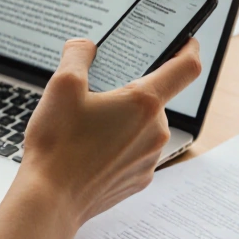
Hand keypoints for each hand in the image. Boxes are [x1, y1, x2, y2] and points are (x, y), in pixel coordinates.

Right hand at [0, 38, 201, 238]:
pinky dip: (118, 144)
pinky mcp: (138, 179)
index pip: (185, 67)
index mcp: (142, 103)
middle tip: (98, 93)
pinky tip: (90, 148)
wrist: (50, 198)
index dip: (188, 47)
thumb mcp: (62, 85)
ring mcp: (148, 159)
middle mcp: (154, 132)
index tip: (186, 40)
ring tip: (87, 126)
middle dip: (130, 91)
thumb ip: (78, 54)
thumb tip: (85, 46)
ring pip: (143, 126)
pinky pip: (135, 151)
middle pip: (154, 98)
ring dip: (123, 119)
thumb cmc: (58, 145)